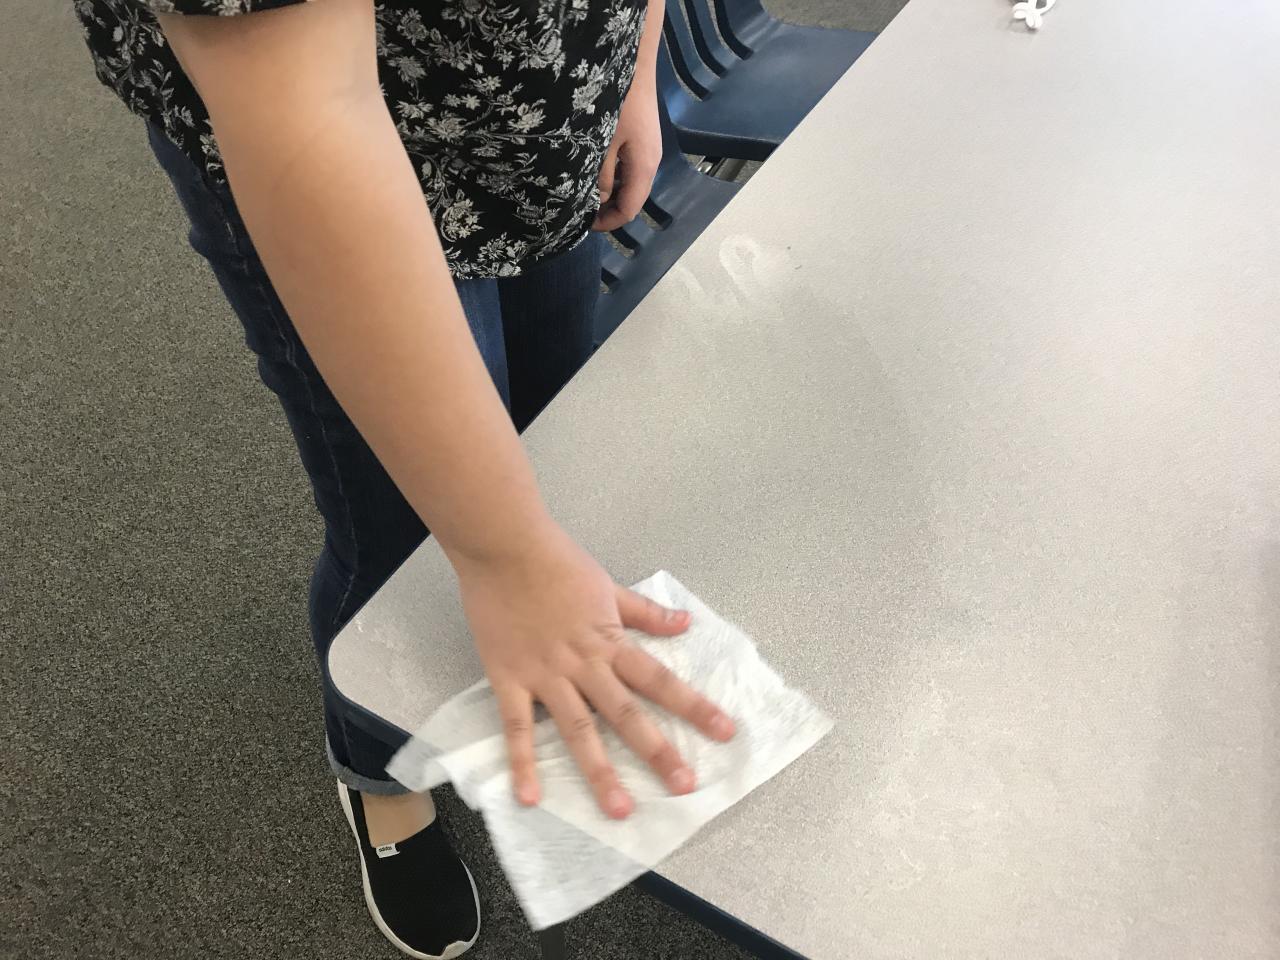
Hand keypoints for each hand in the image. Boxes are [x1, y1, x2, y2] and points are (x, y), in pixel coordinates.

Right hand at [453, 524, 735, 818]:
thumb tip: (686, 624)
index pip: (660, 680)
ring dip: (599, 771)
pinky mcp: (509, 679)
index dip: (694, 707)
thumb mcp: (609, 585)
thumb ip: (646, 612)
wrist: (504, 546)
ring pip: (578, 730)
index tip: (725, 732)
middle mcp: (583, 665)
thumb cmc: (557, 561)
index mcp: (610, 641)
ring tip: (618, 809)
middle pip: (627, 714)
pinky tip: (531, 797)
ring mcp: (546, 676)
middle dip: (657, 752)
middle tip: (683, 787)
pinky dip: (522, 762)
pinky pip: (517, 727)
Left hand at [592, 75, 661, 231]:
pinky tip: (594, 170)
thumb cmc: (618, 100)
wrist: (634, 63)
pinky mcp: (642, 139)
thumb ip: (601, 174)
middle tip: (580, 211)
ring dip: (609, 193)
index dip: (607, 223)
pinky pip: (629, 167)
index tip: (583, 224)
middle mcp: (651, 163)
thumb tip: (598, 200)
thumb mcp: (602, 141)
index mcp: (644, 168)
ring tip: (583, 192)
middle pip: (632, 199)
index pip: (629, 210)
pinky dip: (613, 176)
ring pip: (630, 184)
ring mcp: (648, 150)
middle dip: (607, 210)